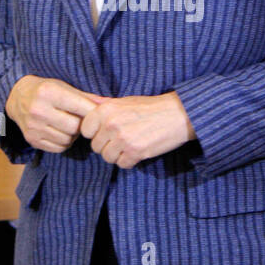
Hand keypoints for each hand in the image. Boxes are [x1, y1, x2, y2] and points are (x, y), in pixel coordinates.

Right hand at [6, 75, 106, 152]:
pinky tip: (60, 132)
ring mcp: (34, 126)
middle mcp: (39, 110)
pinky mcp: (32, 139)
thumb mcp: (64, 87)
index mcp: (49, 93)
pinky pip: (58, 147)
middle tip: (79, 119)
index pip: (80, 107)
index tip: (96, 113)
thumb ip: (87, 97)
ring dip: (73, 135)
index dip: (92, 112)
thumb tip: (109, 103)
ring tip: (69, 125)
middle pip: (75, 126)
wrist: (17, 97)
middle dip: (81, 125)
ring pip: (67, 139)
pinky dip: (64, 142)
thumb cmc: (46, 90)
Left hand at [80, 92, 195, 168]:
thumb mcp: (125, 100)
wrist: (178, 114)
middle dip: (107, 145)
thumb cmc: (151, 107)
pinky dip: (130, 160)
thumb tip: (85, 99)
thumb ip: (103, 103)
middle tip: (123, 138)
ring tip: (130, 144)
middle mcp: (111, 124)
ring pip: (107, 157)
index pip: (85, 130)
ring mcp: (123, 139)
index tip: (107, 131)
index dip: (95, 133)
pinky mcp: (135, 152)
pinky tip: (138, 150)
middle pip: (96, 147)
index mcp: (106, 109)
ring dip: (118, 155)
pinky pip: (122, 164)